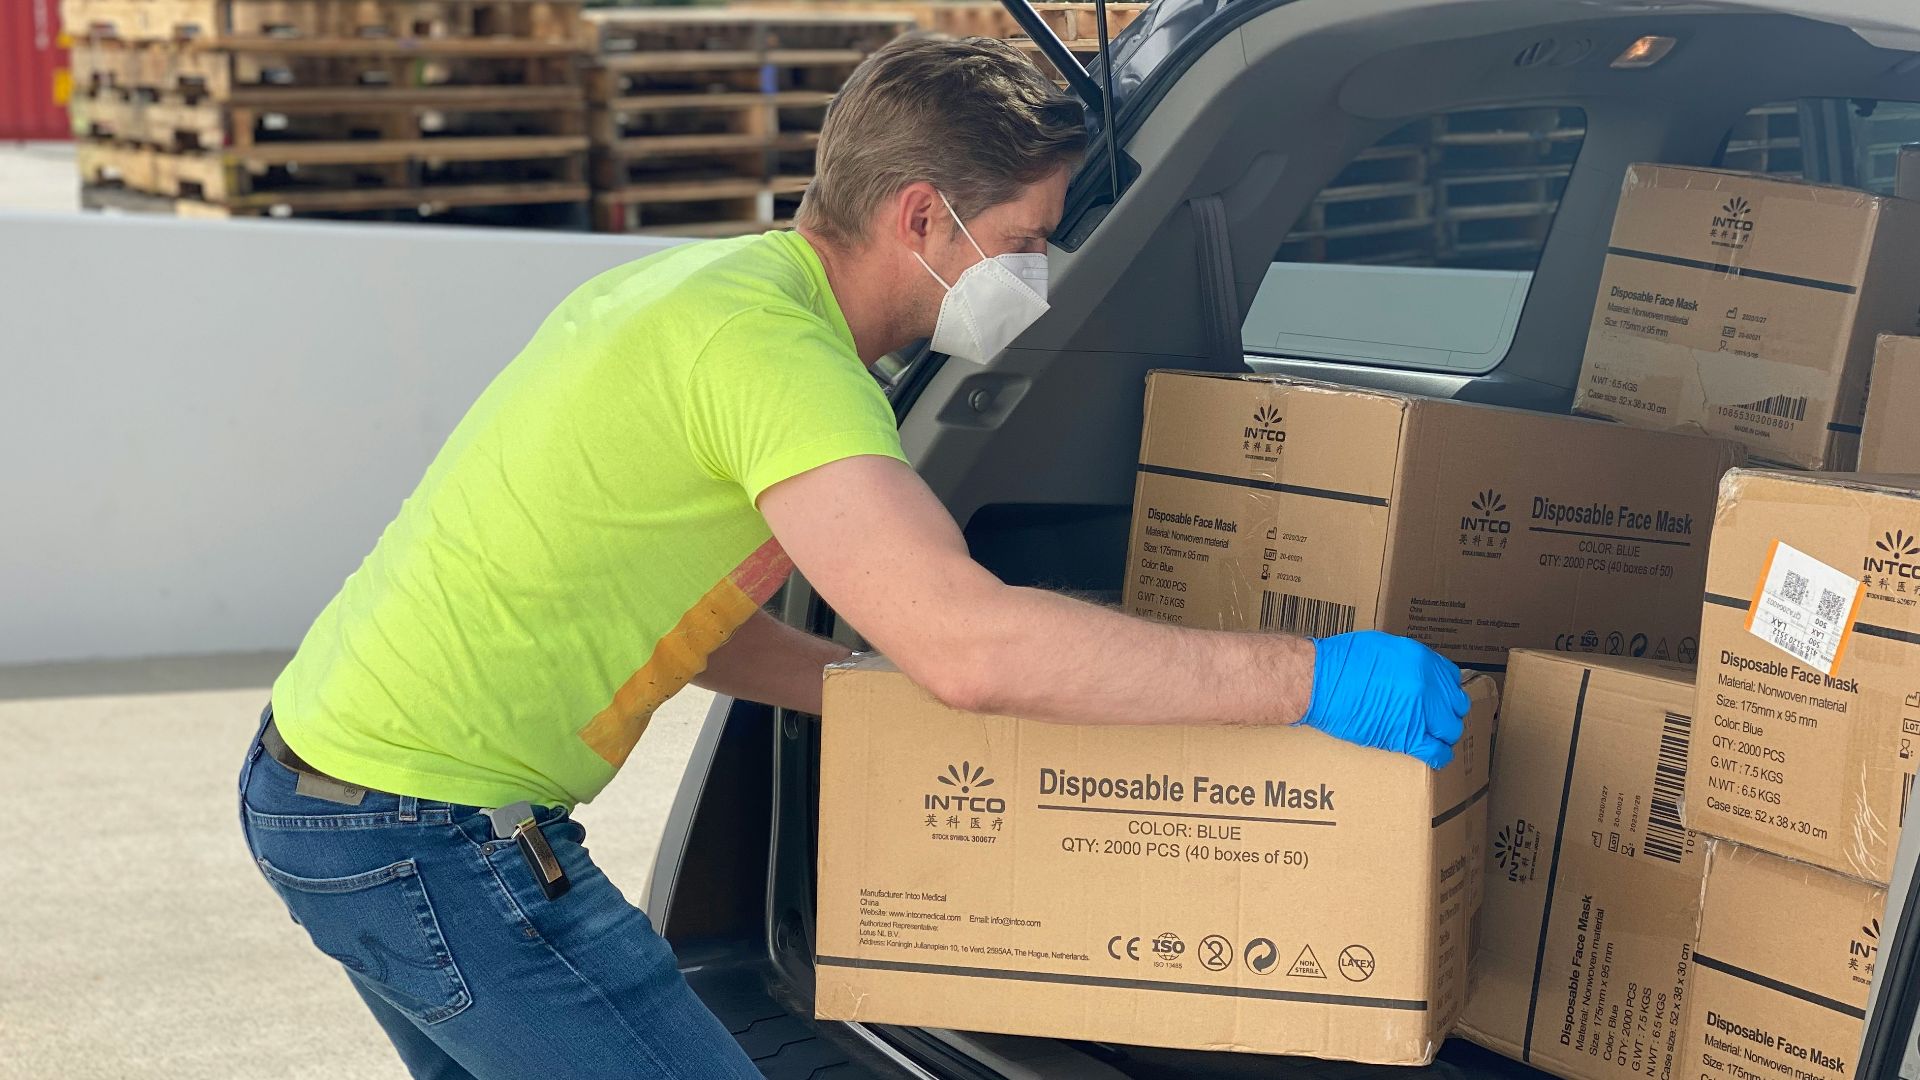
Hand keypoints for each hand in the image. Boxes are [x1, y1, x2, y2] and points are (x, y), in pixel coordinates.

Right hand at [1298, 631, 1469, 768]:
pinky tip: (1431, 754)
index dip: (1444, 690)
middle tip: (1433, 717)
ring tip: (1429, 736)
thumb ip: (1406, 661)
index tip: (1437, 696)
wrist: (1318, 682)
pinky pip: (1436, 752)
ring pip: (1450, 730)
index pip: (1452, 679)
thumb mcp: (1382, 646)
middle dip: (1446, 712)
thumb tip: (1413, 673)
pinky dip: (1438, 755)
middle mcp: (1426, 686)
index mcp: (1422, 660)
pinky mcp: (1405, 737)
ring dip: (1442, 734)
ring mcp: (1419, 712)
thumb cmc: (1339, 661)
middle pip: (1456, 706)